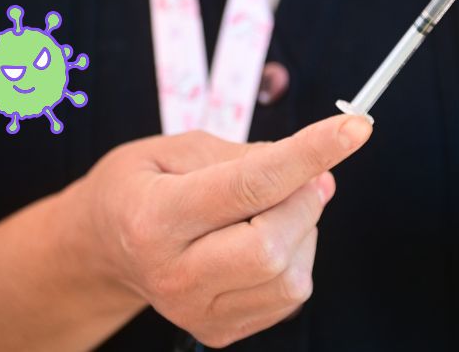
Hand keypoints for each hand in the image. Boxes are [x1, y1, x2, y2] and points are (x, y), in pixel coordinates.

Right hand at [69, 115, 372, 347]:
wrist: (103, 248)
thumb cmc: (141, 185)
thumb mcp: (177, 147)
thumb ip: (246, 156)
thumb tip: (315, 173)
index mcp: (155, 217)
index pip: (249, 186)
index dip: (309, 153)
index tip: (355, 127)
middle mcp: (173, 274)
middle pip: (272, 245)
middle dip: (305, 199)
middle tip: (307, 172)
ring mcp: (195, 311)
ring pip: (289, 276)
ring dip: (302, 229)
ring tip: (272, 207)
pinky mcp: (218, 331)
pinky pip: (288, 296)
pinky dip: (295, 256)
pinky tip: (265, 236)